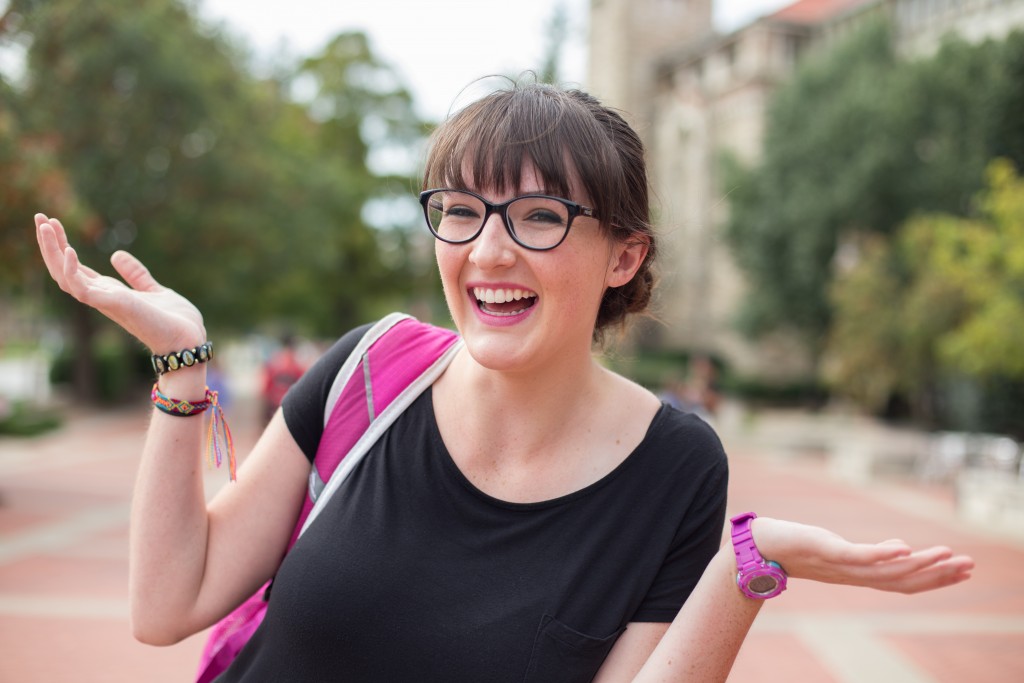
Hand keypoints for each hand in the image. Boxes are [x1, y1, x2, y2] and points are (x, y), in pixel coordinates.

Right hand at [35, 213, 205, 352]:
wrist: (188, 339)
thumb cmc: (174, 321)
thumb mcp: (153, 290)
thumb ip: (135, 275)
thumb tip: (116, 255)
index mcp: (109, 293)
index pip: (76, 268)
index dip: (62, 246)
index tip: (54, 222)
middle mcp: (102, 297)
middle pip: (63, 270)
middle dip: (49, 244)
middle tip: (39, 216)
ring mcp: (105, 302)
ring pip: (64, 277)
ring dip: (52, 251)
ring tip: (45, 225)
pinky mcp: (113, 305)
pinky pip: (82, 289)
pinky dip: (72, 270)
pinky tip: (69, 250)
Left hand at [751, 517, 973, 593]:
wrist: (756, 548)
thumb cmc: (796, 545)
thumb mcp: (838, 548)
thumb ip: (868, 553)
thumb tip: (901, 547)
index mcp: (858, 575)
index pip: (903, 582)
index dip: (934, 579)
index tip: (962, 572)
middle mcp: (853, 575)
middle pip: (902, 580)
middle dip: (937, 574)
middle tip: (969, 566)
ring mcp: (840, 565)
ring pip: (886, 570)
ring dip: (920, 563)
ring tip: (948, 554)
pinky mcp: (825, 551)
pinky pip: (858, 556)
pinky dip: (882, 554)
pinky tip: (904, 547)